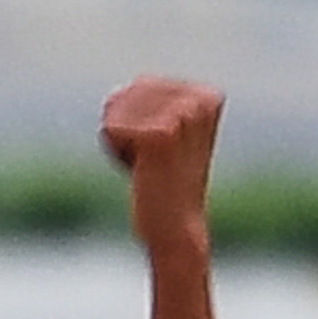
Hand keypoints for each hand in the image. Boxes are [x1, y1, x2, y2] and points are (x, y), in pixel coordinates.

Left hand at [100, 79, 223, 253]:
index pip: (140, 86)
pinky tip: (141, 172)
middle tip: (152, 163)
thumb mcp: (166, 137)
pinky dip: (116, 154)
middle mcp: (199, 100)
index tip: (161, 153)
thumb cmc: (163, 187)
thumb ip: (150, 106)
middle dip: (125, 130)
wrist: (177, 232)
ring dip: (120, 143)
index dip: (136, 123)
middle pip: (126, 95)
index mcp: (207, 96)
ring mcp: (182, 114)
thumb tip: (114, 94)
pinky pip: (110, 128)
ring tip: (147, 167)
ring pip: (115, 109)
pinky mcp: (160, 133)